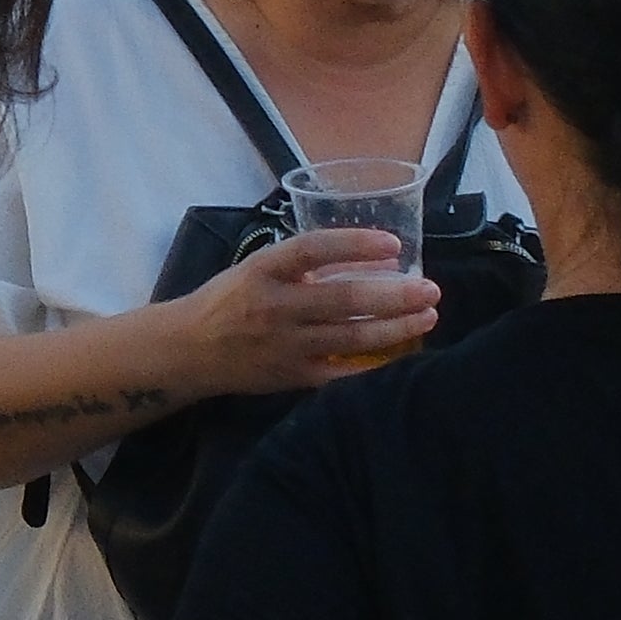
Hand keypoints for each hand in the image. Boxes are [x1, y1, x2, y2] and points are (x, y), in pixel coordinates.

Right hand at [154, 227, 439, 395]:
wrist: (189, 350)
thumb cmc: (228, 301)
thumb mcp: (256, 270)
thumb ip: (302, 266)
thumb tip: (365, 260)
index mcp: (262, 271)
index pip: (311, 249)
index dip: (353, 244)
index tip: (393, 243)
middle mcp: (274, 307)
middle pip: (343, 299)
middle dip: (394, 295)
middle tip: (431, 289)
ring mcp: (285, 345)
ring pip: (351, 338)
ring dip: (396, 328)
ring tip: (427, 317)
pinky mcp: (293, 376)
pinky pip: (343, 372)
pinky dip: (375, 364)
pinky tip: (403, 354)